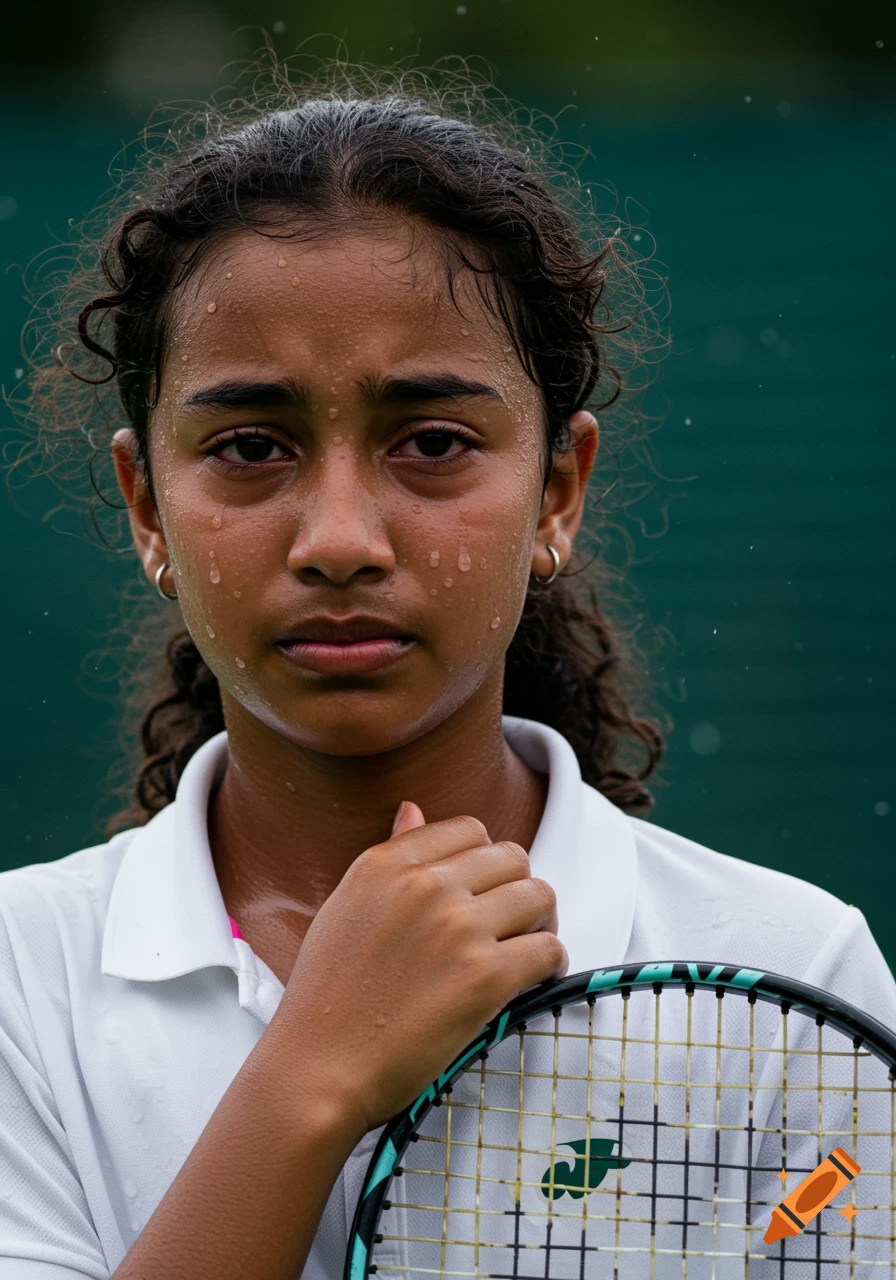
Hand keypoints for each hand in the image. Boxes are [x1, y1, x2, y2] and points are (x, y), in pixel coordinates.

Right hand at [271, 800, 566, 1135]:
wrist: (317, 1069)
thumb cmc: (327, 997)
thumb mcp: (345, 905)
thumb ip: (389, 856)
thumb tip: (412, 809)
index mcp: (387, 864)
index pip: (469, 830)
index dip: (485, 861)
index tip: (484, 889)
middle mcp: (425, 885)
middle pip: (512, 857)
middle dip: (517, 888)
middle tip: (511, 922)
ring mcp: (458, 927)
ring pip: (539, 895)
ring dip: (539, 922)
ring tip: (523, 948)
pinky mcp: (485, 975)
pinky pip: (548, 949)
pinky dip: (549, 964)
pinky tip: (530, 980)